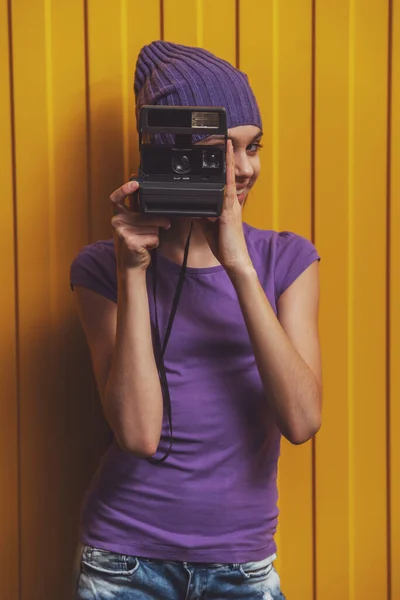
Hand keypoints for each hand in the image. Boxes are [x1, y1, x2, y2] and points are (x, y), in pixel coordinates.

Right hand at [110, 180, 169, 271]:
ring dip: (154, 235)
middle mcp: (117, 222)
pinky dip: (154, 242)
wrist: (130, 265)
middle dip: (157, 223)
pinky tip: (146, 246)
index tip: (135, 183)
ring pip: (153, 226)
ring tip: (144, 241)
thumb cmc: (133, 244)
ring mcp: (123, 232)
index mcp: (117, 215)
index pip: (116, 198)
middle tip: (154, 230)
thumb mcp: (133, 225)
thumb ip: (138, 211)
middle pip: (147, 214)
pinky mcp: (131, 241)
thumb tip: (147, 195)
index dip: (124, 189)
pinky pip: (153, 237)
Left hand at [200, 140, 253, 276]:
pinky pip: (226, 195)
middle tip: (226, 139)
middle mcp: (232, 204)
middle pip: (229, 176)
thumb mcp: (209, 228)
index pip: (226, 181)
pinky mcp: (228, 215)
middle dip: (228, 158)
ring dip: (228, 163)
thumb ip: (202, 216)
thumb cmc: (225, 246)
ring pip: (230, 180)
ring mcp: (232, 208)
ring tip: (226, 146)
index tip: (222, 150)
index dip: (225, 166)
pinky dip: (226, 182)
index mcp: (227, 206)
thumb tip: (192, 207)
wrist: (235, 262)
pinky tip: (223, 172)